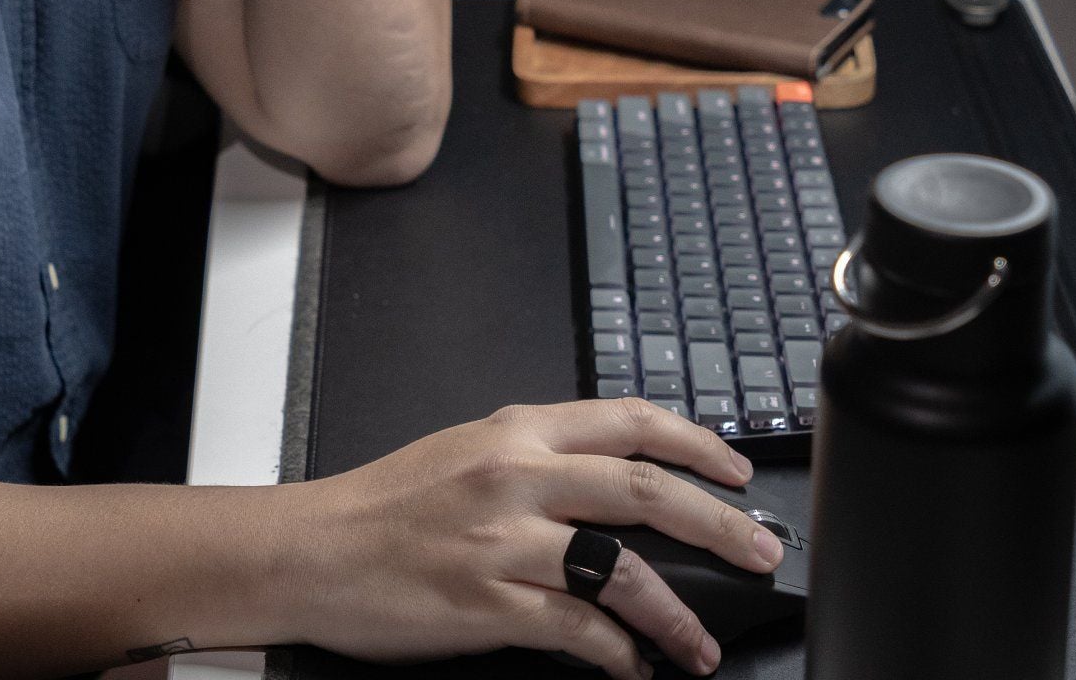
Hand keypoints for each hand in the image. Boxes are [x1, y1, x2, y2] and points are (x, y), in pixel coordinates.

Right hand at [271, 399, 782, 677]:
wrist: (313, 549)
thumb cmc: (387, 503)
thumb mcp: (471, 448)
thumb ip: (542, 455)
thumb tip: (616, 475)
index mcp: (519, 428)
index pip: (632, 420)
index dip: (697, 443)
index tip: (738, 471)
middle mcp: (519, 473)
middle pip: (645, 488)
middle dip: (719, 523)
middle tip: (762, 550)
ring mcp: (505, 539)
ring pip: (621, 569)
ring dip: (675, 613)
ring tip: (702, 643)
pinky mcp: (487, 603)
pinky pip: (576, 629)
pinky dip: (616, 653)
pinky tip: (632, 667)